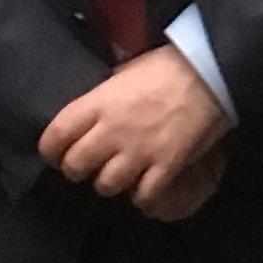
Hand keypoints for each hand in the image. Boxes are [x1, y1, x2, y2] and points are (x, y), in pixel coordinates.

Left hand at [40, 44, 229, 217]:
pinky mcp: (165, 167)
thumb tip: (91, 111)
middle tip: (92, 165)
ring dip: (112, 183)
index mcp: (98, 103)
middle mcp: (111, 130)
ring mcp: (138, 151)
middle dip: (80, 169)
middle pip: (76, 167)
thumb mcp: (123, 73)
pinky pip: (143, 196)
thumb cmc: (166, 66)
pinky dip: (143, 196)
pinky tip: (147, 186)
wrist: (210, 71)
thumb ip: (103, 97)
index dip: (52, 150)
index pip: (55, 136)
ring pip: (106, 185)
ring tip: (122, 175)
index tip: (58, 153)